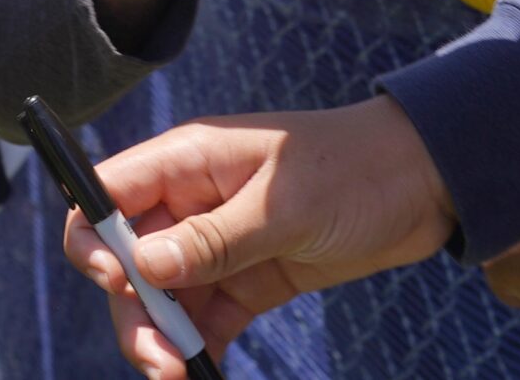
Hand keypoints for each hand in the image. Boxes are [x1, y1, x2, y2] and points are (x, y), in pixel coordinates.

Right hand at [63, 99, 455, 378]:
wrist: (424, 183)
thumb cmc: (353, 171)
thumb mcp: (284, 206)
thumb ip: (213, 238)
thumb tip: (141, 265)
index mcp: (187, 161)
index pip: (107, 195)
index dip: (95, 240)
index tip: (121, 283)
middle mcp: (191, 201)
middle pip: (127, 261)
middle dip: (134, 312)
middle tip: (161, 361)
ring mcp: (218, 243)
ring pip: (161, 299)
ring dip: (161, 340)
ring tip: (181, 378)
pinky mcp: (247, 279)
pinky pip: (204, 320)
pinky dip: (197, 351)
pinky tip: (204, 378)